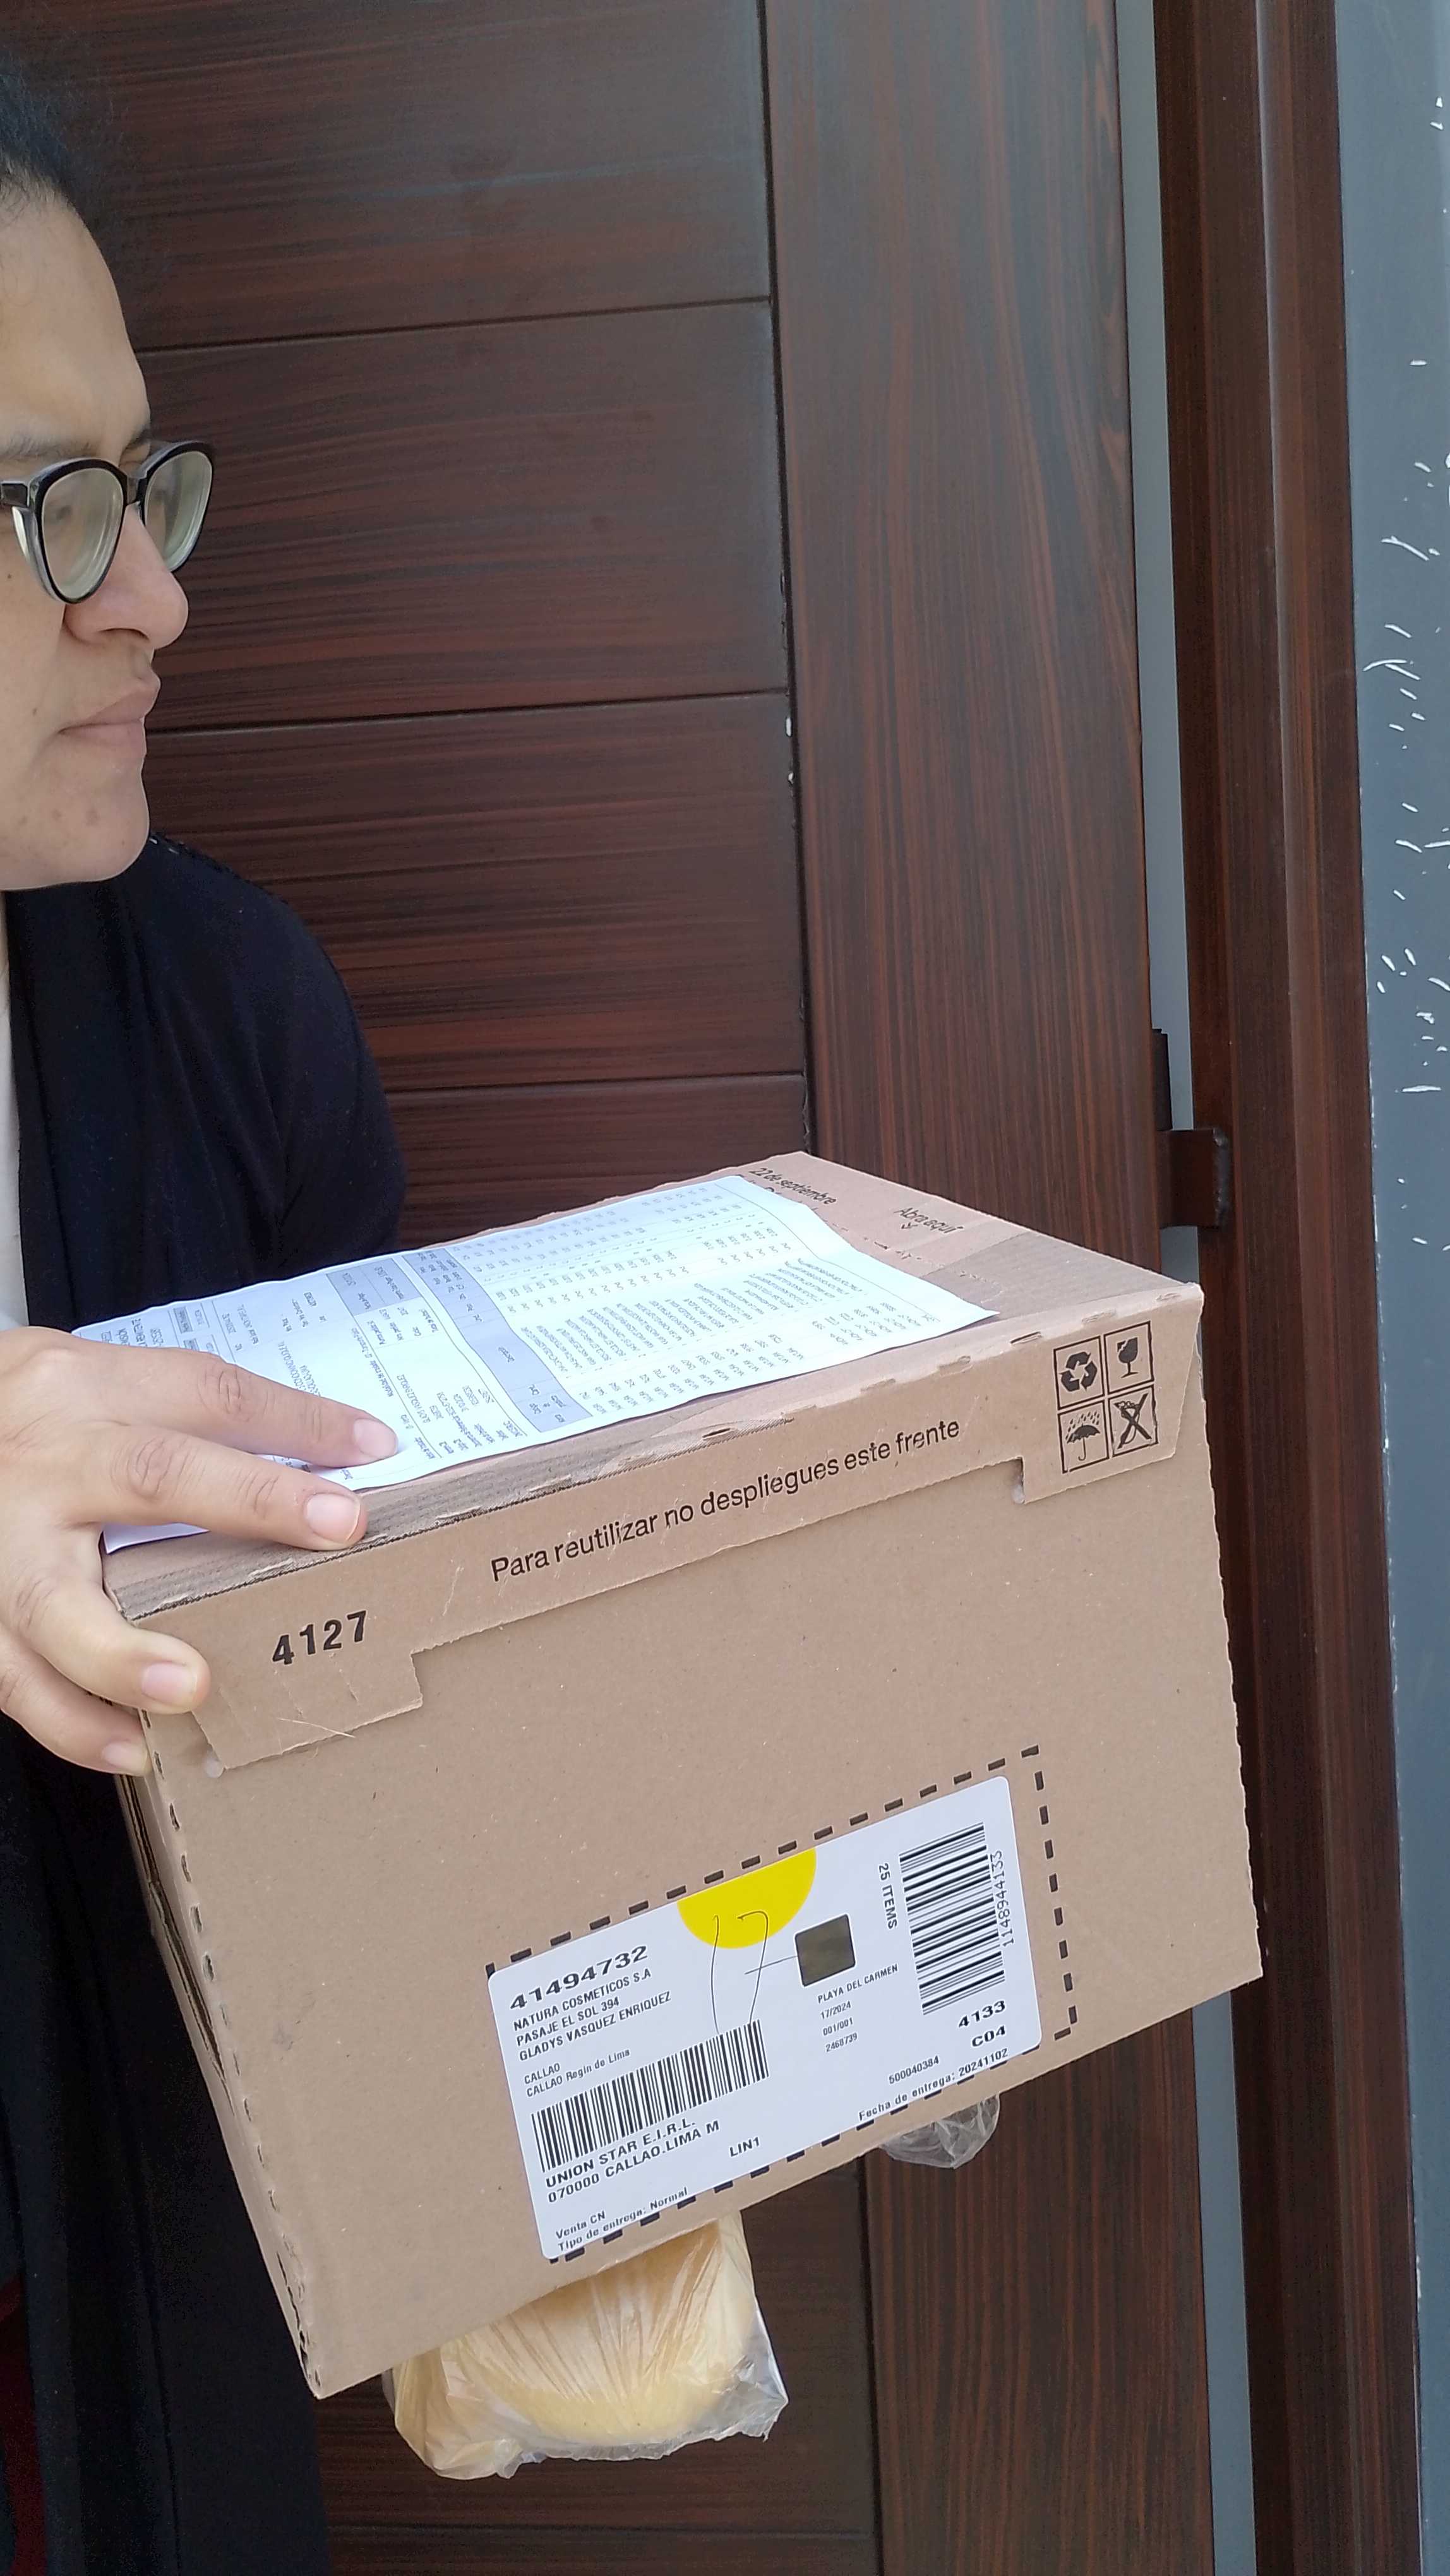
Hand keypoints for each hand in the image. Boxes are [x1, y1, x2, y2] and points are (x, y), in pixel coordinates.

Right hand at [0, 1328, 397, 1774]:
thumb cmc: (25, 1425)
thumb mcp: (93, 1387)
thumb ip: (194, 1416)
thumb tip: (345, 1453)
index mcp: (87, 1390)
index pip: (207, 1392)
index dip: (296, 1419)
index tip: (373, 1449)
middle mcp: (46, 1459)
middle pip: (151, 1474)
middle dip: (249, 1500)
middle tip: (336, 1525)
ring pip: (54, 1599)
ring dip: (123, 1651)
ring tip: (189, 1686)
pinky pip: (13, 1675)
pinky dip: (70, 1719)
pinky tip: (128, 1748)